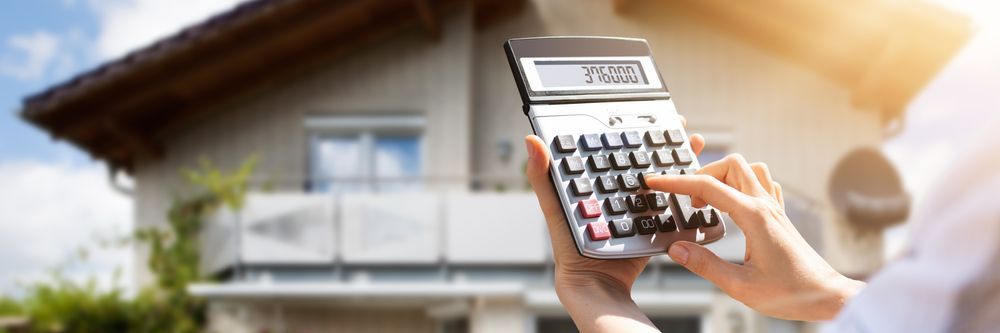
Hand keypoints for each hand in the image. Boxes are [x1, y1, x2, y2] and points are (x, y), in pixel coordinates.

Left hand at [524, 116, 704, 331]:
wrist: (597, 289)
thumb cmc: (569, 252)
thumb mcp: (554, 209)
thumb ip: (543, 178)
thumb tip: (531, 141)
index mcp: (593, 184)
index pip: (613, 148)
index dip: (630, 130)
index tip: (649, 116)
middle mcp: (616, 193)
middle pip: (643, 161)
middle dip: (664, 144)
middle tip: (682, 127)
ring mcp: (636, 209)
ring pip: (661, 181)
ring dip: (680, 165)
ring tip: (695, 149)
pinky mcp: (652, 227)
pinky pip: (670, 208)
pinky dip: (685, 195)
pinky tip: (698, 185)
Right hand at [647, 154, 865, 320]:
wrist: (825, 295)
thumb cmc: (790, 292)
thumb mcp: (740, 286)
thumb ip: (705, 265)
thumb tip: (676, 248)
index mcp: (753, 217)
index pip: (707, 187)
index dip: (676, 182)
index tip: (655, 181)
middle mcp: (765, 205)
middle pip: (730, 165)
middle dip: (702, 174)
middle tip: (687, 200)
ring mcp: (775, 208)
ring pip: (748, 168)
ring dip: (724, 176)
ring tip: (708, 200)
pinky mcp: (779, 216)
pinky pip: (762, 183)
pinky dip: (742, 184)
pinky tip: (733, 203)